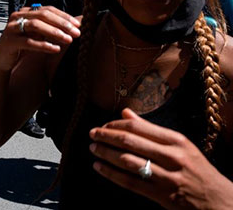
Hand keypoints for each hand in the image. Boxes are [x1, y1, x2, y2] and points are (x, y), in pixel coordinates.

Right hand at [0, 6, 80, 71]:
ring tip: (68, 40)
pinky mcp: (9, 41)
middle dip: (62, 23)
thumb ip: (51, 28)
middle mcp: (17, 16)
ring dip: (54, 32)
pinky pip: (28, 42)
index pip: (48, 9)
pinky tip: (55, 49)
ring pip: (36, 26)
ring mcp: (12, 28)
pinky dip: (43, 45)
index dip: (64, 16)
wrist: (2, 59)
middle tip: (76, 33)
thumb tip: (75, 24)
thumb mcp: (38, 34)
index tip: (78, 25)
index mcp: (25, 12)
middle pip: (43, 15)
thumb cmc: (23, 46)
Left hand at [89, 108, 232, 208]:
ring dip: (105, 153)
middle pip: (130, 141)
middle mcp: (172, 156)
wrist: (220, 201)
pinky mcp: (162, 195)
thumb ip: (151, 129)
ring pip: (128, 161)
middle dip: (106, 136)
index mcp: (177, 140)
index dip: (116, 124)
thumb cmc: (197, 169)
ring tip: (93, 149)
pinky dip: (111, 174)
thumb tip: (125, 112)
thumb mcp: (180, 145)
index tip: (103, 125)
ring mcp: (167, 177)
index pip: (139, 127)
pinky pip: (130, 182)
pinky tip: (99, 167)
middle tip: (92, 134)